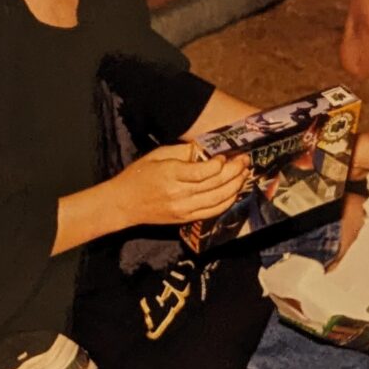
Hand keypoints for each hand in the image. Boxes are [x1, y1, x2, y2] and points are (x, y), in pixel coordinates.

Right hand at [111, 143, 249, 226]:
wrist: (124, 204)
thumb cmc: (138, 175)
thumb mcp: (157, 155)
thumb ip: (182, 152)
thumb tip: (205, 149)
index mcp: (171, 175)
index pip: (203, 172)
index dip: (219, 164)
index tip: (226, 156)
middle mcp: (179, 194)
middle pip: (215, 185)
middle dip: (234, 172)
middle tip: (244, 161)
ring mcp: (183, 209)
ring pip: (217, 199)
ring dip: (234, 187)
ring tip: (244, 175)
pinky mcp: (185, 219)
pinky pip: (212, 212)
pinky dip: (226, 202)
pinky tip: (234, 192)